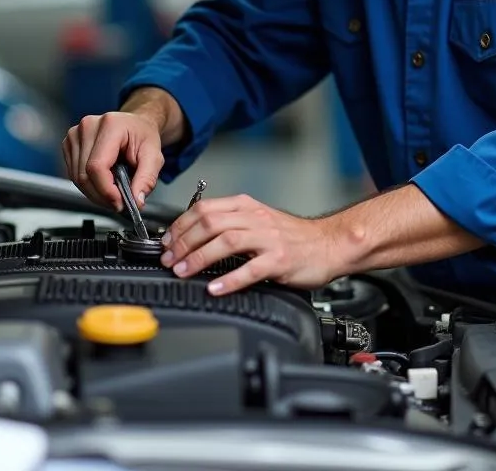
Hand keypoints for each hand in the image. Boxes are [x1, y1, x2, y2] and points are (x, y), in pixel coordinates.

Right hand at [62, 110, 164, 211]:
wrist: (135, 125)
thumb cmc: (143, 136)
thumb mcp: (154, 156)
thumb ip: (147, 179)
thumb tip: (137, 201)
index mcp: (110, 125)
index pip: (97, 166)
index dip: (106, 190)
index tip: (119, 202)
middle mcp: (88, 127)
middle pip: (84, 175)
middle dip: (102, 196)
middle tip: (119, 202)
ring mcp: (76, 135)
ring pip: (77, 178)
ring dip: (95, 193)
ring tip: (113, 191)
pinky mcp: (69, 144)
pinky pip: (73, 174)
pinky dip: (88, 185)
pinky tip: (102, 182)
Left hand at [160, 193, 338, 294]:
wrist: (328, 244)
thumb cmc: (292, 237)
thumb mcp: (258, 220)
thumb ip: (230, 224)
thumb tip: (194, 236)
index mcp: (246, 206)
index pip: (204, 208)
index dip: (180, 225)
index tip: (167, 241)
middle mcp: (255, 218)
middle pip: (210, 223)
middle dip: (183, 242)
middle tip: (168, 259)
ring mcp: (268, 238)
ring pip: (226, 242)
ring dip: (199, 257)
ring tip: (183, 271)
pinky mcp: (280, 260)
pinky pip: (251, 269)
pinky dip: (230, 279)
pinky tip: (215, 288)